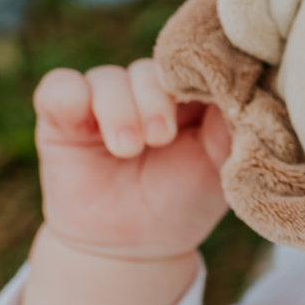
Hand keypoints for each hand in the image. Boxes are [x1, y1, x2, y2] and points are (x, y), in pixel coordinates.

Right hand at [35, 61, 230, 258]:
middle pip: (149, 65)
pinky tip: (86, 131)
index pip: (192, 57)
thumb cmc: (183, 199)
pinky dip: (71, 99)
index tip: (205, 96)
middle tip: (162, 138)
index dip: (196, 70)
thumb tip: (245, 80)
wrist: (133, 247)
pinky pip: (59, 87)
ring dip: (119, 111)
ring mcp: (104, 98)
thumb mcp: (220, 162)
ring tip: (128, 149)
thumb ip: (232, 121)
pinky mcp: (62, 115)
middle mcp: (146, 86)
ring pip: (108, 77)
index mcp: (188, 90)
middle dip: (156, 98)